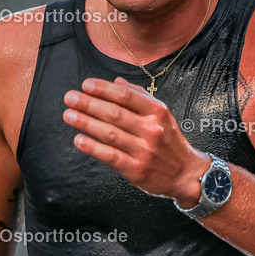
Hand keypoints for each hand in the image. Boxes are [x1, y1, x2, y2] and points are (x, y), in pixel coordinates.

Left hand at [62, 77, 207, 207]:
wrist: (185, 174)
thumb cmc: (169, 141)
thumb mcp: (161, 115)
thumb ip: (139, 97)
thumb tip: (116, 81)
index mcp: (157, 112)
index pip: (127, 96)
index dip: (104, 89)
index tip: (85, 85)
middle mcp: (152, 130)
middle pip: (115, 113)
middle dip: (89, 104)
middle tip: (70, 98)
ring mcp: (144, 150)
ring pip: (110, 134)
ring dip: (86, 123)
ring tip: (68, 115)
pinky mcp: (136, 170)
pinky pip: (111, 156)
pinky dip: (93, 148)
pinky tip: (79, 140)